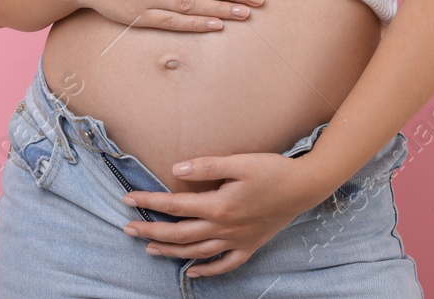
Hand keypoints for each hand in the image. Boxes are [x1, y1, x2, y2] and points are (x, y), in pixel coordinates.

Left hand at [120, 151, 329, 276]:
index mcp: (219, 205)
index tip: (127, 199)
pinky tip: (192, 271)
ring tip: (149, 248)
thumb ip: (207, 166)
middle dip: (151, 231)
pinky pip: (225, 265)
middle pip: (180, 233)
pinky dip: (207, 271)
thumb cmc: (272, 170)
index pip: (175, 206)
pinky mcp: (250, 246)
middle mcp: (225, 228)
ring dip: (171, 251)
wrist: (306, 187)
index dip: (149, 202)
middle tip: (127, 229)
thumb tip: (176, 170)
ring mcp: (238, 240)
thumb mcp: (239, 162)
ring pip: (197, 252)